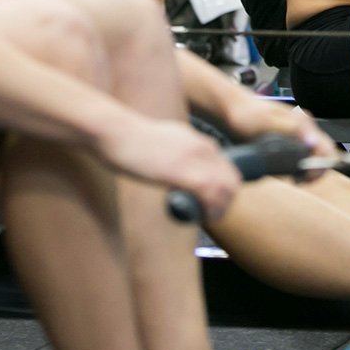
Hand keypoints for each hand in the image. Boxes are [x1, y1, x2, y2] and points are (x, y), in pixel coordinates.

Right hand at [99, 116, 242, 221]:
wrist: (116, 132)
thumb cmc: (130, 141)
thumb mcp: (164, 142)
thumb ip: (177, 154)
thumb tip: (178, 173)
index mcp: (199, 141)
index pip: (227, 169)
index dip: (222, 190)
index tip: (210, 203)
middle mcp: (204, 148)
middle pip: (233, 180)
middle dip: (226, 201)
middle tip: (210, 214)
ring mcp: (197, 159)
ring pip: (228, 190)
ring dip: (220, 208)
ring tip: (206, 217)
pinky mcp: (185, 172)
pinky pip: (212, 196)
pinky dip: (210, 209)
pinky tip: (199, 216)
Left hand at [222, 95, 337, 181]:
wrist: (233, 111)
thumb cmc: (247, 116)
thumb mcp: (267, 123)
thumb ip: (292, 131)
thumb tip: (313, 143)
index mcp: (303, 123)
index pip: (326, 149)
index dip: (320, 167)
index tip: (305, 178)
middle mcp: (305, 127)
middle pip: (324, 153)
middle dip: (315, 170)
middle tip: (298, 181)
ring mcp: (299, 134)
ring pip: (314, 156)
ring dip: (307, 170)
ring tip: (292, 178)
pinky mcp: (291, 140)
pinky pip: (303, 156)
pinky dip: (299, 167)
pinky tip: (288, 170)